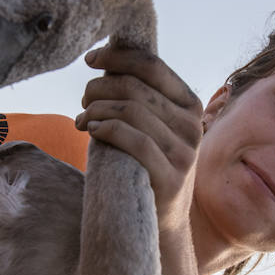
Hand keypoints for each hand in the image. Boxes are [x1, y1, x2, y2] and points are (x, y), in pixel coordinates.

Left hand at [75, 45, 202, 232]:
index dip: (117, 57)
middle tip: (83, 99)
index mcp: (190, 104)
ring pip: (131, 111)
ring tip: (82, 118)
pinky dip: (106, 129)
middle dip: (100, 88)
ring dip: (96, 109)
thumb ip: (139, 95)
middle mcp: (193, 125)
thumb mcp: (153, 124)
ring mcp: (184, 152)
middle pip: (135, 88)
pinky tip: (91, 130)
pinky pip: (133, 141)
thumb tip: (105, 60)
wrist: (163, 218)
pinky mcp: (171, 176)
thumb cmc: (148, 162)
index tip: (90, 59)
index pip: (152, 66)